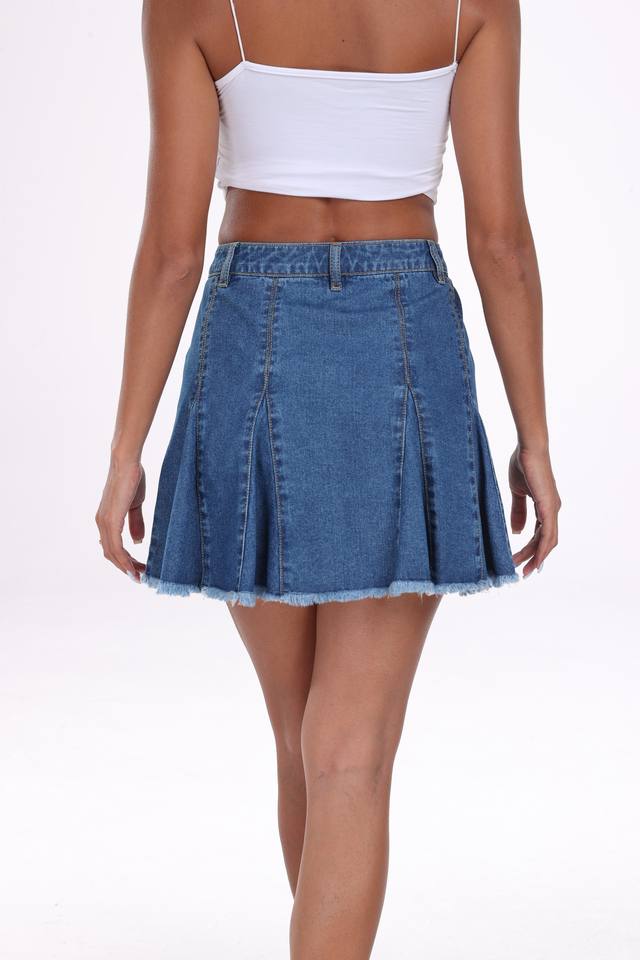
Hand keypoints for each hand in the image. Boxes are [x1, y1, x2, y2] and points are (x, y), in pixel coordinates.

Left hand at [95, 458, 146, 581]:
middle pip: (110, 553)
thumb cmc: (131, 479)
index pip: (112, 546)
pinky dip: (124, 559)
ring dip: (126, 566)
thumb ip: (135, 523)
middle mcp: (101, 523)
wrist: (127, 463)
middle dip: (125, 567)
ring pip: (112, 553)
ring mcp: (104, 522)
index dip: (124, 559)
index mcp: (106, 519)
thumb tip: (137, 541)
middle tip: (141, 575)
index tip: (138, 567)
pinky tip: (133, 566)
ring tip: (139, 575)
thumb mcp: (135, 505)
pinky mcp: (111, 520)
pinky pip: (116, 546)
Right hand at [509, 446, 560, 577]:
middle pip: (545, 541)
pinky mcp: (549, 507)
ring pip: (547, 540)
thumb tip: (517, 532)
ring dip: (536, 557)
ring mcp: (552, 509)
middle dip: (533, 558)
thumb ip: (518, 512)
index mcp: (545, 506)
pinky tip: (535, 559)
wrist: (528, 449)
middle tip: (522, 573)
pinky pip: (547, 533)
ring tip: (523, 569)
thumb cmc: (523, 465)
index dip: (531, 549)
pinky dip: (541, 548)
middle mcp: (552, 510)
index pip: (539, 533)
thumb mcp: (517, 493)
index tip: (520, 561)